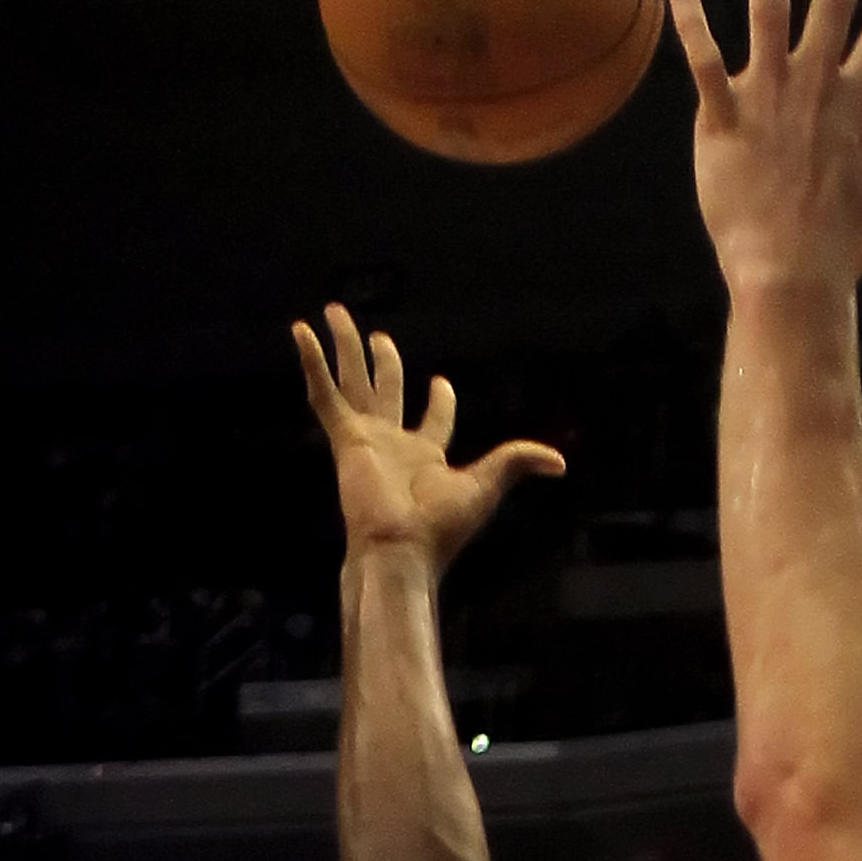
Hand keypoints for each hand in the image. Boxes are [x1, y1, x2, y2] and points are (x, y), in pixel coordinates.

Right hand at [295, 305, 563, 574]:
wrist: (400, 548)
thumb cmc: (441, 527)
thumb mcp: (486, 486)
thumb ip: (516, 462)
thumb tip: (560, 462)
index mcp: (425, 456)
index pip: (434, 420)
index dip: (440, 401)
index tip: (441, 382)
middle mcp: (392, 443)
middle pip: (386, 390)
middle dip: (383, 362)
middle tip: (376, 336)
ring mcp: (365, 438)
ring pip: (352, 380)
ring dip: (342, 346)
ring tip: (333, 312)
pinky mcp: (344, 438)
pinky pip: (324, 393)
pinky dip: (312, 361)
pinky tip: (302, 332)